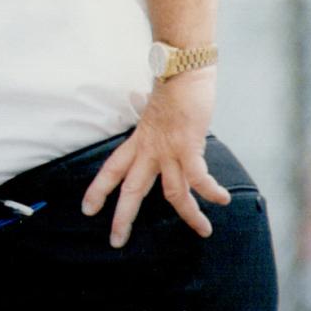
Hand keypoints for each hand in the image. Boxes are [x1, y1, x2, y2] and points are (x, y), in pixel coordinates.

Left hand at [81, 69, 228, 246]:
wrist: (181, 70)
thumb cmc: (173, 89)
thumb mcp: (154, 110)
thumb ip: (153, 122)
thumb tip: (150, 112)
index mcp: (138, 142)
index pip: (111, 170)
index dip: (98, 190)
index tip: (88, 209)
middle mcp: (149, 151)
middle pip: (131, 190)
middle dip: (123, 218)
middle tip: (116, 240)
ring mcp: (168, 150)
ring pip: (172, 193)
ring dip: (189, 215)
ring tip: (203, 231)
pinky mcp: (188, 146)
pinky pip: (197, 177)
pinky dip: (210, 191)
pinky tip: (222, 199)